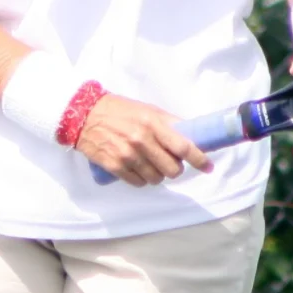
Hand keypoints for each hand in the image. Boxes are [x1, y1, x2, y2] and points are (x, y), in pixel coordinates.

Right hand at [75, 94, 213, 186]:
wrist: (85, 115)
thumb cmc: (120, 110)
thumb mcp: (148, 110)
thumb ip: (169, 123)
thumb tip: (191, 136)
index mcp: (153, 124)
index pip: (183, 147)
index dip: (199, 159)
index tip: (208, 167)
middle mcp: (142, 140)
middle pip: (172, 169)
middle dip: (174, 168)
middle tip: (169, 162)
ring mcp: (128, 155)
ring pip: (156, 179)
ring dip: (157, 175)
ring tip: (150, 164)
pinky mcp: (114, 166)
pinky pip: (138, 183)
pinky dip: (142, 180)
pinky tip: (138, 170)